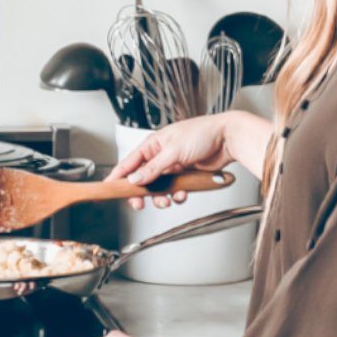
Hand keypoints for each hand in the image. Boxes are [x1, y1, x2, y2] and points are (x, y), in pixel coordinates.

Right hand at [108, 114, 233, 210]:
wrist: (228, 139)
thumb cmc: (203, 133)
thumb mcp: (174, 151)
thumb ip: (154, 168)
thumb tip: (136, 179)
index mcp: (153, 144)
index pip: (129, 162)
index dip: (118, 176)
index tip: (108, 187)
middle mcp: (161, 155)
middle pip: (142, 179)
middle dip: (141, 193)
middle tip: (139, 203)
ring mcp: (173, 166)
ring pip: (158, 188)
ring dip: (161, 197)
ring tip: (167, 200)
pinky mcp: (185, 175)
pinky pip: (174, 190)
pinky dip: (177, 195)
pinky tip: (183, 194)